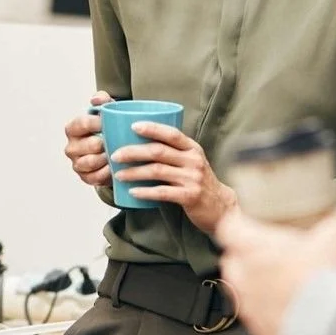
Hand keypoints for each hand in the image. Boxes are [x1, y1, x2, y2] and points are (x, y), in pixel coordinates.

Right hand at [64, 91, 113, 186]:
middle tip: (118, 141)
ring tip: (118, 154)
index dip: (97, 123)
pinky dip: (106, 173)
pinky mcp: (85, 178)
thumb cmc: (108, 127)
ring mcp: (77, 164)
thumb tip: (96, 99)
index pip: (82, 123)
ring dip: (105, 159)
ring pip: (90, 162)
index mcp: (72, 129)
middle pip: (88, 145)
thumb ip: (102, 100)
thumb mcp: (106, 111)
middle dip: (103, 143)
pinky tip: (116, 168)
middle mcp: (71, 147)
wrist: (112, 150)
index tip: (111, 122)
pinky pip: (95, 177)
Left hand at [110, 121, 235, 231]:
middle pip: (158, 151)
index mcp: (192, 148)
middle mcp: (193, 161)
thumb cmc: (199, 182)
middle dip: (133, 152)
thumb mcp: (192, 161)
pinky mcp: (190, 196)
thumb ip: (173, 152)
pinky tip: (132, 191)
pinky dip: (145, 191)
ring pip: (157, 171)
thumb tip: (139, 142)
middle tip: (115, 155)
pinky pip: (162, 192)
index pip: (171, 134)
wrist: (221, 208)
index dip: (152, 128)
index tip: (132, 126)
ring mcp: (192, 178)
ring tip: (118, 175)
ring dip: (134, 172)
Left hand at [216, 207, 335, 334]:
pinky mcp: (258, 327)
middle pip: (231, 260)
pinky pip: (254, 315)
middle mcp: (244, 275)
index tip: (246, 222)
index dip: (237, 224)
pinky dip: (265, 309)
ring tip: (276, 283)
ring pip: (239, 289)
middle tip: (267, 254)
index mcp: (253, 247)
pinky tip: (285, 306)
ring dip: (253, 284)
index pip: (228, 228)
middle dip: (245, 257)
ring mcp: (249, 304)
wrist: (329, 323)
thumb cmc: (322, 279)